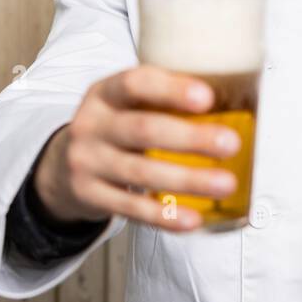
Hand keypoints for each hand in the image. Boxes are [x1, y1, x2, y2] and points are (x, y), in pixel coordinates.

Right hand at [33, 65, 240, 231]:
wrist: (61, 167)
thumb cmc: (115, 128)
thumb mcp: (126, 104)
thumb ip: (163, 99)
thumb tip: (240, 97)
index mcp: (105, 93)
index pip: (135, 83)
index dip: (171, 89)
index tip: (207, 98)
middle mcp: (91, 124)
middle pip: (142, 130)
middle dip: (190, 138)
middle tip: (230, 144)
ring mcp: (87, 162)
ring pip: (140, 173)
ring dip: (187, 179)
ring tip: (226, 183)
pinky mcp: (90, 196)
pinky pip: (131, 208)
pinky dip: (165, 215)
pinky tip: (193, 219)